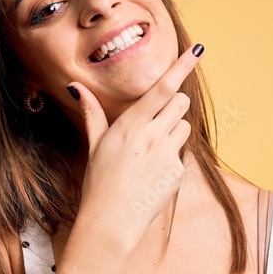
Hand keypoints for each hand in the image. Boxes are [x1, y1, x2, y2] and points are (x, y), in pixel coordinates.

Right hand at [68, 43, 203, 253]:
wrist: (112, 221)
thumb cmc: (99, 182)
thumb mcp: (94, 145)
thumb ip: (92, 113)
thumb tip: (76, 87)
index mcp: (130, 125)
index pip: (162, 89)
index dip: (181, 68)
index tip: (197, 52)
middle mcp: (152, 136)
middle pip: (180, 102)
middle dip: (174, 104)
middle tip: (157, 119)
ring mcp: (168, 154)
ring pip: (184, 126)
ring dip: (174, 130)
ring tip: (152, 150)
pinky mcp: (177, 172)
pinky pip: (182, 153)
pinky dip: (171, 157)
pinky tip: (153, 173)